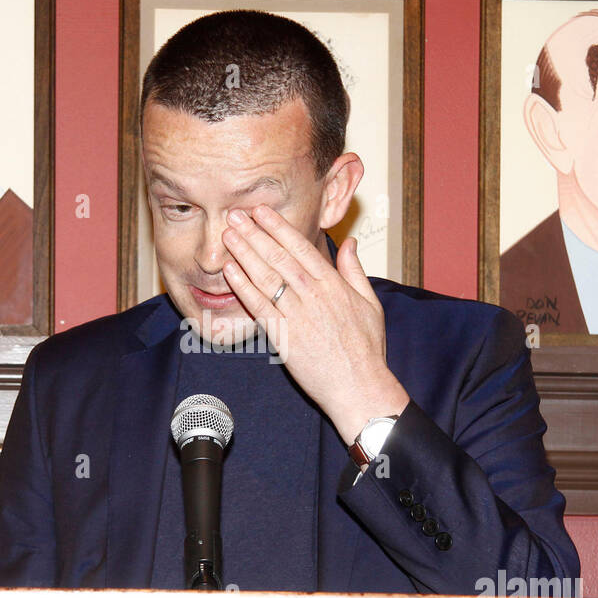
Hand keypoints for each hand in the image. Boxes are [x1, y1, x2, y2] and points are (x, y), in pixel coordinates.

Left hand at [221, 205, 408, 444]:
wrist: (359, 386)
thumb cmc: (367, 349)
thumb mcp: (370, 303)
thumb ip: (355, 271)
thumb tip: (349, 243)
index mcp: (334, 285)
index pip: (301, 247)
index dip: (278, 227)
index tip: (261, 212)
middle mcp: (314, 295)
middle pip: (278, 257)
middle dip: (255, 233)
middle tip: (235, 214)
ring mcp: (297, 315)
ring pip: (265, 277)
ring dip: (244, 253)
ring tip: (228, 235)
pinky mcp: (283, 336)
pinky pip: (258, 306)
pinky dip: (243, 286)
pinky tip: (230, 270)